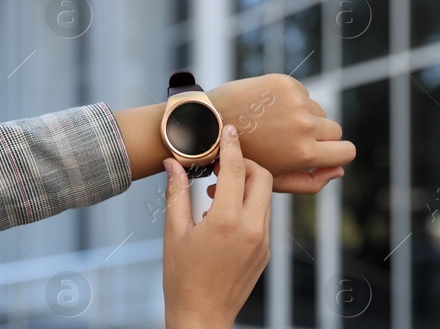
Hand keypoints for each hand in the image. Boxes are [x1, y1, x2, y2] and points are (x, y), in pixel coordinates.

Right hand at [162, 126, 272, 326]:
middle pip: (262, 177)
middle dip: (245, 163)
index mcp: (227, 220)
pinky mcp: (267, 250)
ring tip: (215, 191)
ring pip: (266, 197)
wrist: (202, 315)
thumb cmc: (181, 277)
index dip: (232, 145)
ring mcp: (264, 240)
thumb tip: (173, 163)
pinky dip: (249, 205)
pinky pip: (264, 216)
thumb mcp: (173, 232)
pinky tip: (224, 213)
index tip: (228, 129)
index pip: (236, 169)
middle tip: (220, 164)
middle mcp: (253, 228)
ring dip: (246, 185)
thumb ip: (176, 193)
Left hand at [209, 74, 353, 193]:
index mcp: (303, 153)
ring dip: (305, 118)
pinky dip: (292, 102)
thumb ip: (311, 182)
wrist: (207, 124)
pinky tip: (269, 110)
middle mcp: (304, 126)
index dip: (339, 154)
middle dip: (320, 137)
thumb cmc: (242, 157)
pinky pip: (304, 95)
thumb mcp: (274, 180)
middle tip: (293, 141)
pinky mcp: (286, 83)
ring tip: (276, 126)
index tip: (326, 153)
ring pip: (319, 112)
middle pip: (336, 130)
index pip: (347, 151)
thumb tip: (339, 171)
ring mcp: (296, 102)